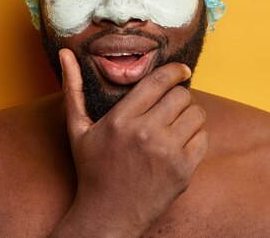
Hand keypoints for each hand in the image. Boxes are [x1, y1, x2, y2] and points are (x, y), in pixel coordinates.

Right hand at [58, 48, 207, 236]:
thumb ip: (74, 89)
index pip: (159, 81)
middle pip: (181, 95)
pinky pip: (203, 138)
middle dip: (179, 96)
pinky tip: (180, 143)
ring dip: (189, 115)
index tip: (181, 70)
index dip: (175, 70)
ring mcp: (167, 153)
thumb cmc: (92, 170)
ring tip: (175, 124)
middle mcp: (146, 133)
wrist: (108, 216)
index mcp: (121, 120)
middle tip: (171, 105)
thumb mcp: (77, 129)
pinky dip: (196, 136)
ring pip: (196, 114)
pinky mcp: (183, 170)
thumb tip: (65, 53)